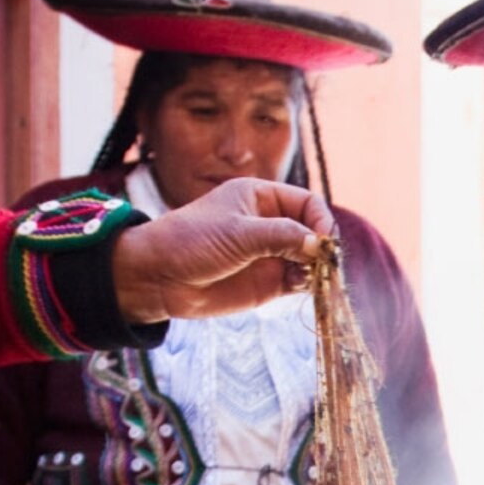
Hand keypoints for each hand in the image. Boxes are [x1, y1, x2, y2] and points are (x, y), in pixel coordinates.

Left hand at [109, 176, 336, 323]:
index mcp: (262, 198)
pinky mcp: (268, 283)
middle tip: (324, 264)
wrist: (158, 278)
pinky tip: (300, 286)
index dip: (321, 219)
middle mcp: (270, 224)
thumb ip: (281, 236)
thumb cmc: (191, 241)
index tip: (325, 240)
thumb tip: (320, 245)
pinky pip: (299, 282)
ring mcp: (271, 254)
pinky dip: (308, 285)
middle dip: (323, 246)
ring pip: (310, 259)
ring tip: (313, 278)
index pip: (307, 203)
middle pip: (313, 231)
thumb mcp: (238, 232)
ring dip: (318, 268)